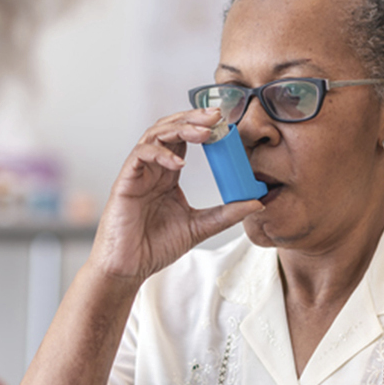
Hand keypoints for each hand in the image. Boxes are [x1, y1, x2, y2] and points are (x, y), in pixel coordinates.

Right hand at [89, 108, 262, 282]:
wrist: (129, 268)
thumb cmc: (155, 247)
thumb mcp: (200, 226)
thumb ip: (227, 213)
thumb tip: (258, 202)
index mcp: (168, 175)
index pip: (185, 139)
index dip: (203, 126)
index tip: (226, 123)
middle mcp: (153, 169)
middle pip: (170, 128)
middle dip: (193, 117)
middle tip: (217, 116)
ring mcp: (138, 173)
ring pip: (155, 134)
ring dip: (179, 128)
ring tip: (203, 132)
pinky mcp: (125, 181)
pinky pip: (140, 155)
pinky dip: (160, 153)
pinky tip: (178, 163)